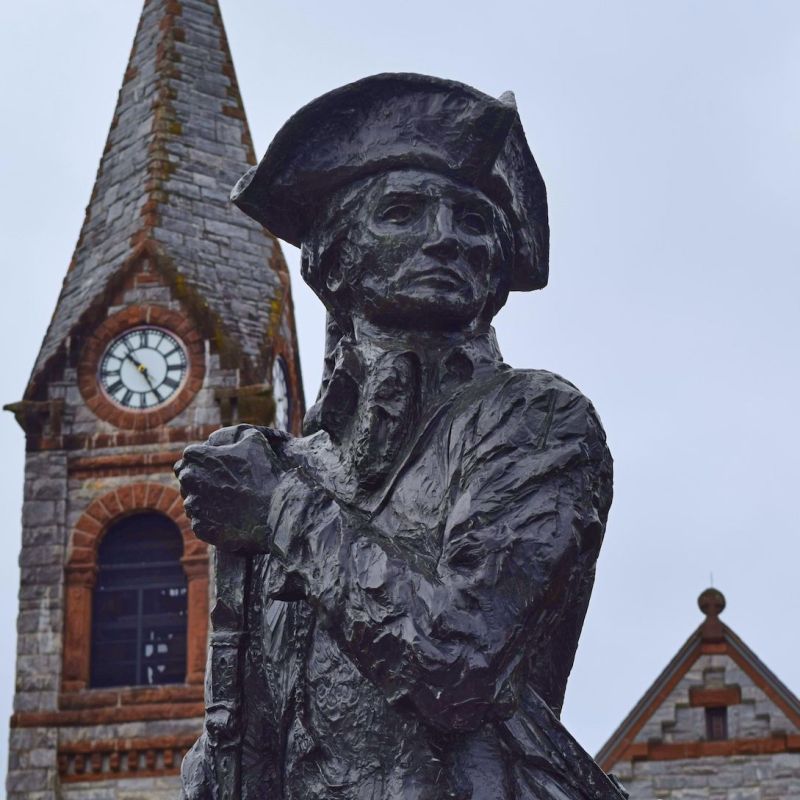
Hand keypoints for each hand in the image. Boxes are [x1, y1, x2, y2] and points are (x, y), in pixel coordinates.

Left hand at [175, 425, 282, 553]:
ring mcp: (193, 505)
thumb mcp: (255, 440)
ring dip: (206, 502)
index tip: (219, 466)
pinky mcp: (200, 527)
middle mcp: (189, 480)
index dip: (205, 460)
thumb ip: (236, 433)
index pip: (190, 456)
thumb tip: (231, 436)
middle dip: (202, 480)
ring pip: (194, 501)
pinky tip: (230, 518)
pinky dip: (213, 521)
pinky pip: (201, 522)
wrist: (274, 511)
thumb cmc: (264, 473)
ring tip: (230, 503)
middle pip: (188, 479)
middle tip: (225, 485)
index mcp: (197, 457)